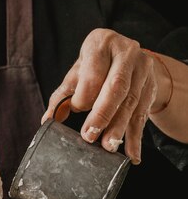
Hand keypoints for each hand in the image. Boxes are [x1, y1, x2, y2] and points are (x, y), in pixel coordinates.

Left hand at [41, 29, 171, 164]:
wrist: (128, 58)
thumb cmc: (96, 66)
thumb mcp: (77, 75)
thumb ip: (62, 96)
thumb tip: (48, 120)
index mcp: (102, 44)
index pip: (93, 74)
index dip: (83, 95)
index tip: (75, 110)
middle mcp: (126, 52)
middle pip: (116, 87)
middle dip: (102, 114)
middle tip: (89, 137)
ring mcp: (143, 70)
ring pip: (131, 103)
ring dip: (119, 128)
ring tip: (108, 147)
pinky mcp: (151, 87)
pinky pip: (143, 115)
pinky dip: (136, 138)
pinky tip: (133, 155)